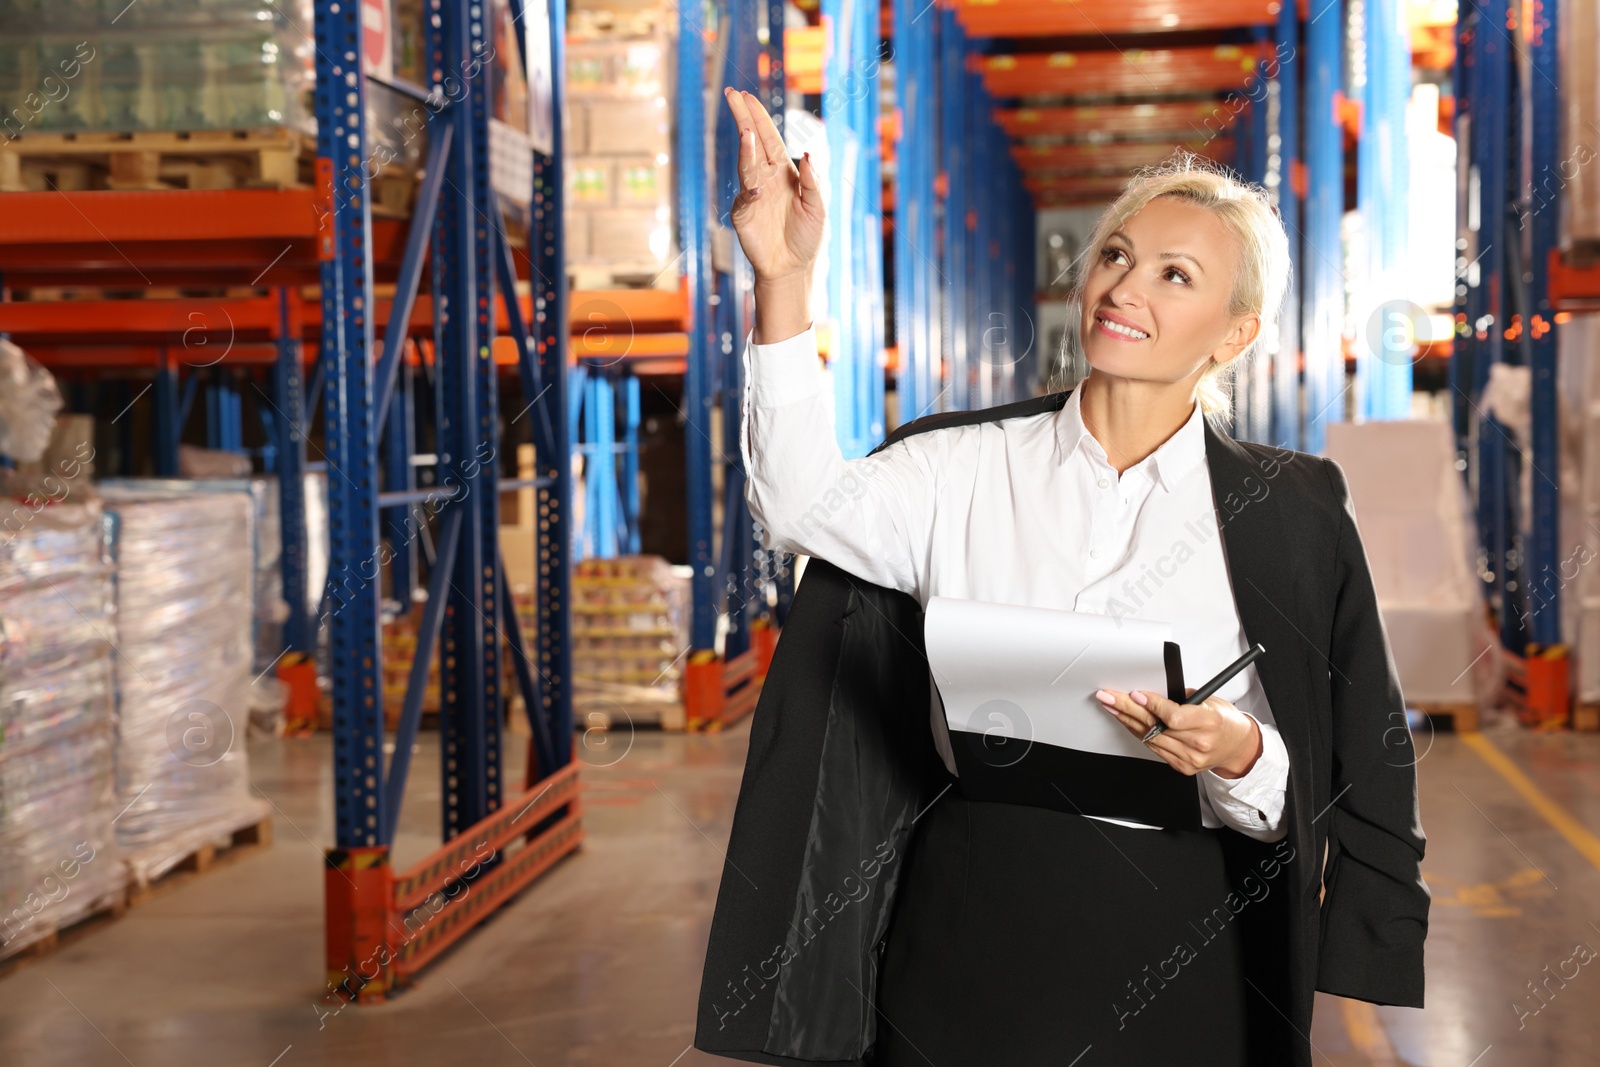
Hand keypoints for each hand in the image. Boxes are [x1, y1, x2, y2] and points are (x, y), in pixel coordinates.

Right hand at [723, 87, 823, 285]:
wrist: (792, 269)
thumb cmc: (807, 238)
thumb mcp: (818, 208)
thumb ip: (813, 182)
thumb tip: (808, 154)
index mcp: (784, 172)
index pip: (769, 138)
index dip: (758, 117)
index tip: (746, 97)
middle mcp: (765, 178)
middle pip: (752, 142)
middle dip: (743, 118)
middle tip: (731, 94)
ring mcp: (752, 194)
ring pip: (746, 164)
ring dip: (746, 148)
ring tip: (745, 130)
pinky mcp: (742, 213)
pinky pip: (744, 197)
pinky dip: (749, 190)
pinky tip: (756, 189)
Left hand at [1093, 686, 1262, 778]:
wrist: (1236, 746)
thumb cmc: (1223, 720)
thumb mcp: (1209, 700)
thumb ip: (1181, 698)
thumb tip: (1151, 693)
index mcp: (1209, 723)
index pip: (1174, 716)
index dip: (1152, 705)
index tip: (1135, 694)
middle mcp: (1199, 743)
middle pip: (1156, 726)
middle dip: (1128, 709)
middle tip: (1109, 696)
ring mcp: (1190, 758)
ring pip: (1150, 738)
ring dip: (1127, 720)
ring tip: (1111, 706)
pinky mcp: (1182, 766)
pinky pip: (1154, 748)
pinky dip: (1139, 733)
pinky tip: (1128, 722)